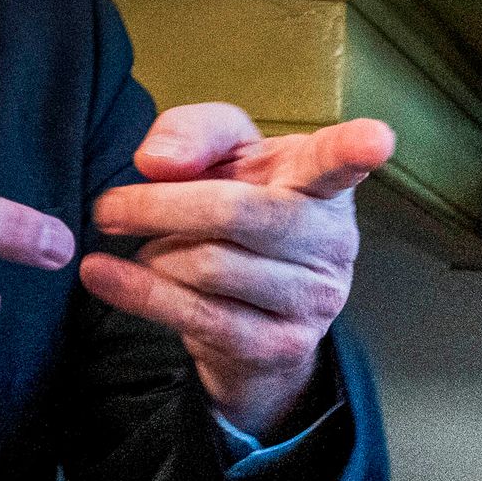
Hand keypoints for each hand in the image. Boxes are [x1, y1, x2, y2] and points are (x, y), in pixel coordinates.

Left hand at [82, 109, 393, 438]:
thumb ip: (193, 134)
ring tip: (146, 249)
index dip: (356, 149)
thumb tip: (159, 162)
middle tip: (109, 205)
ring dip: (155, 255)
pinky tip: (105, 276)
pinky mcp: (282, 346)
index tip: (376, 139)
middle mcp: (332, 240)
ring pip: (209, 267)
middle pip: (237, 213)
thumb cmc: (238, 210)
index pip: (337, 162)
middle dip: (159, 207)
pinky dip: (140, 293)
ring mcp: (315, 299)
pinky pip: (199, 317)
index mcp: (321, 184)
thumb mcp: (222, 157)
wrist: (249, 314)